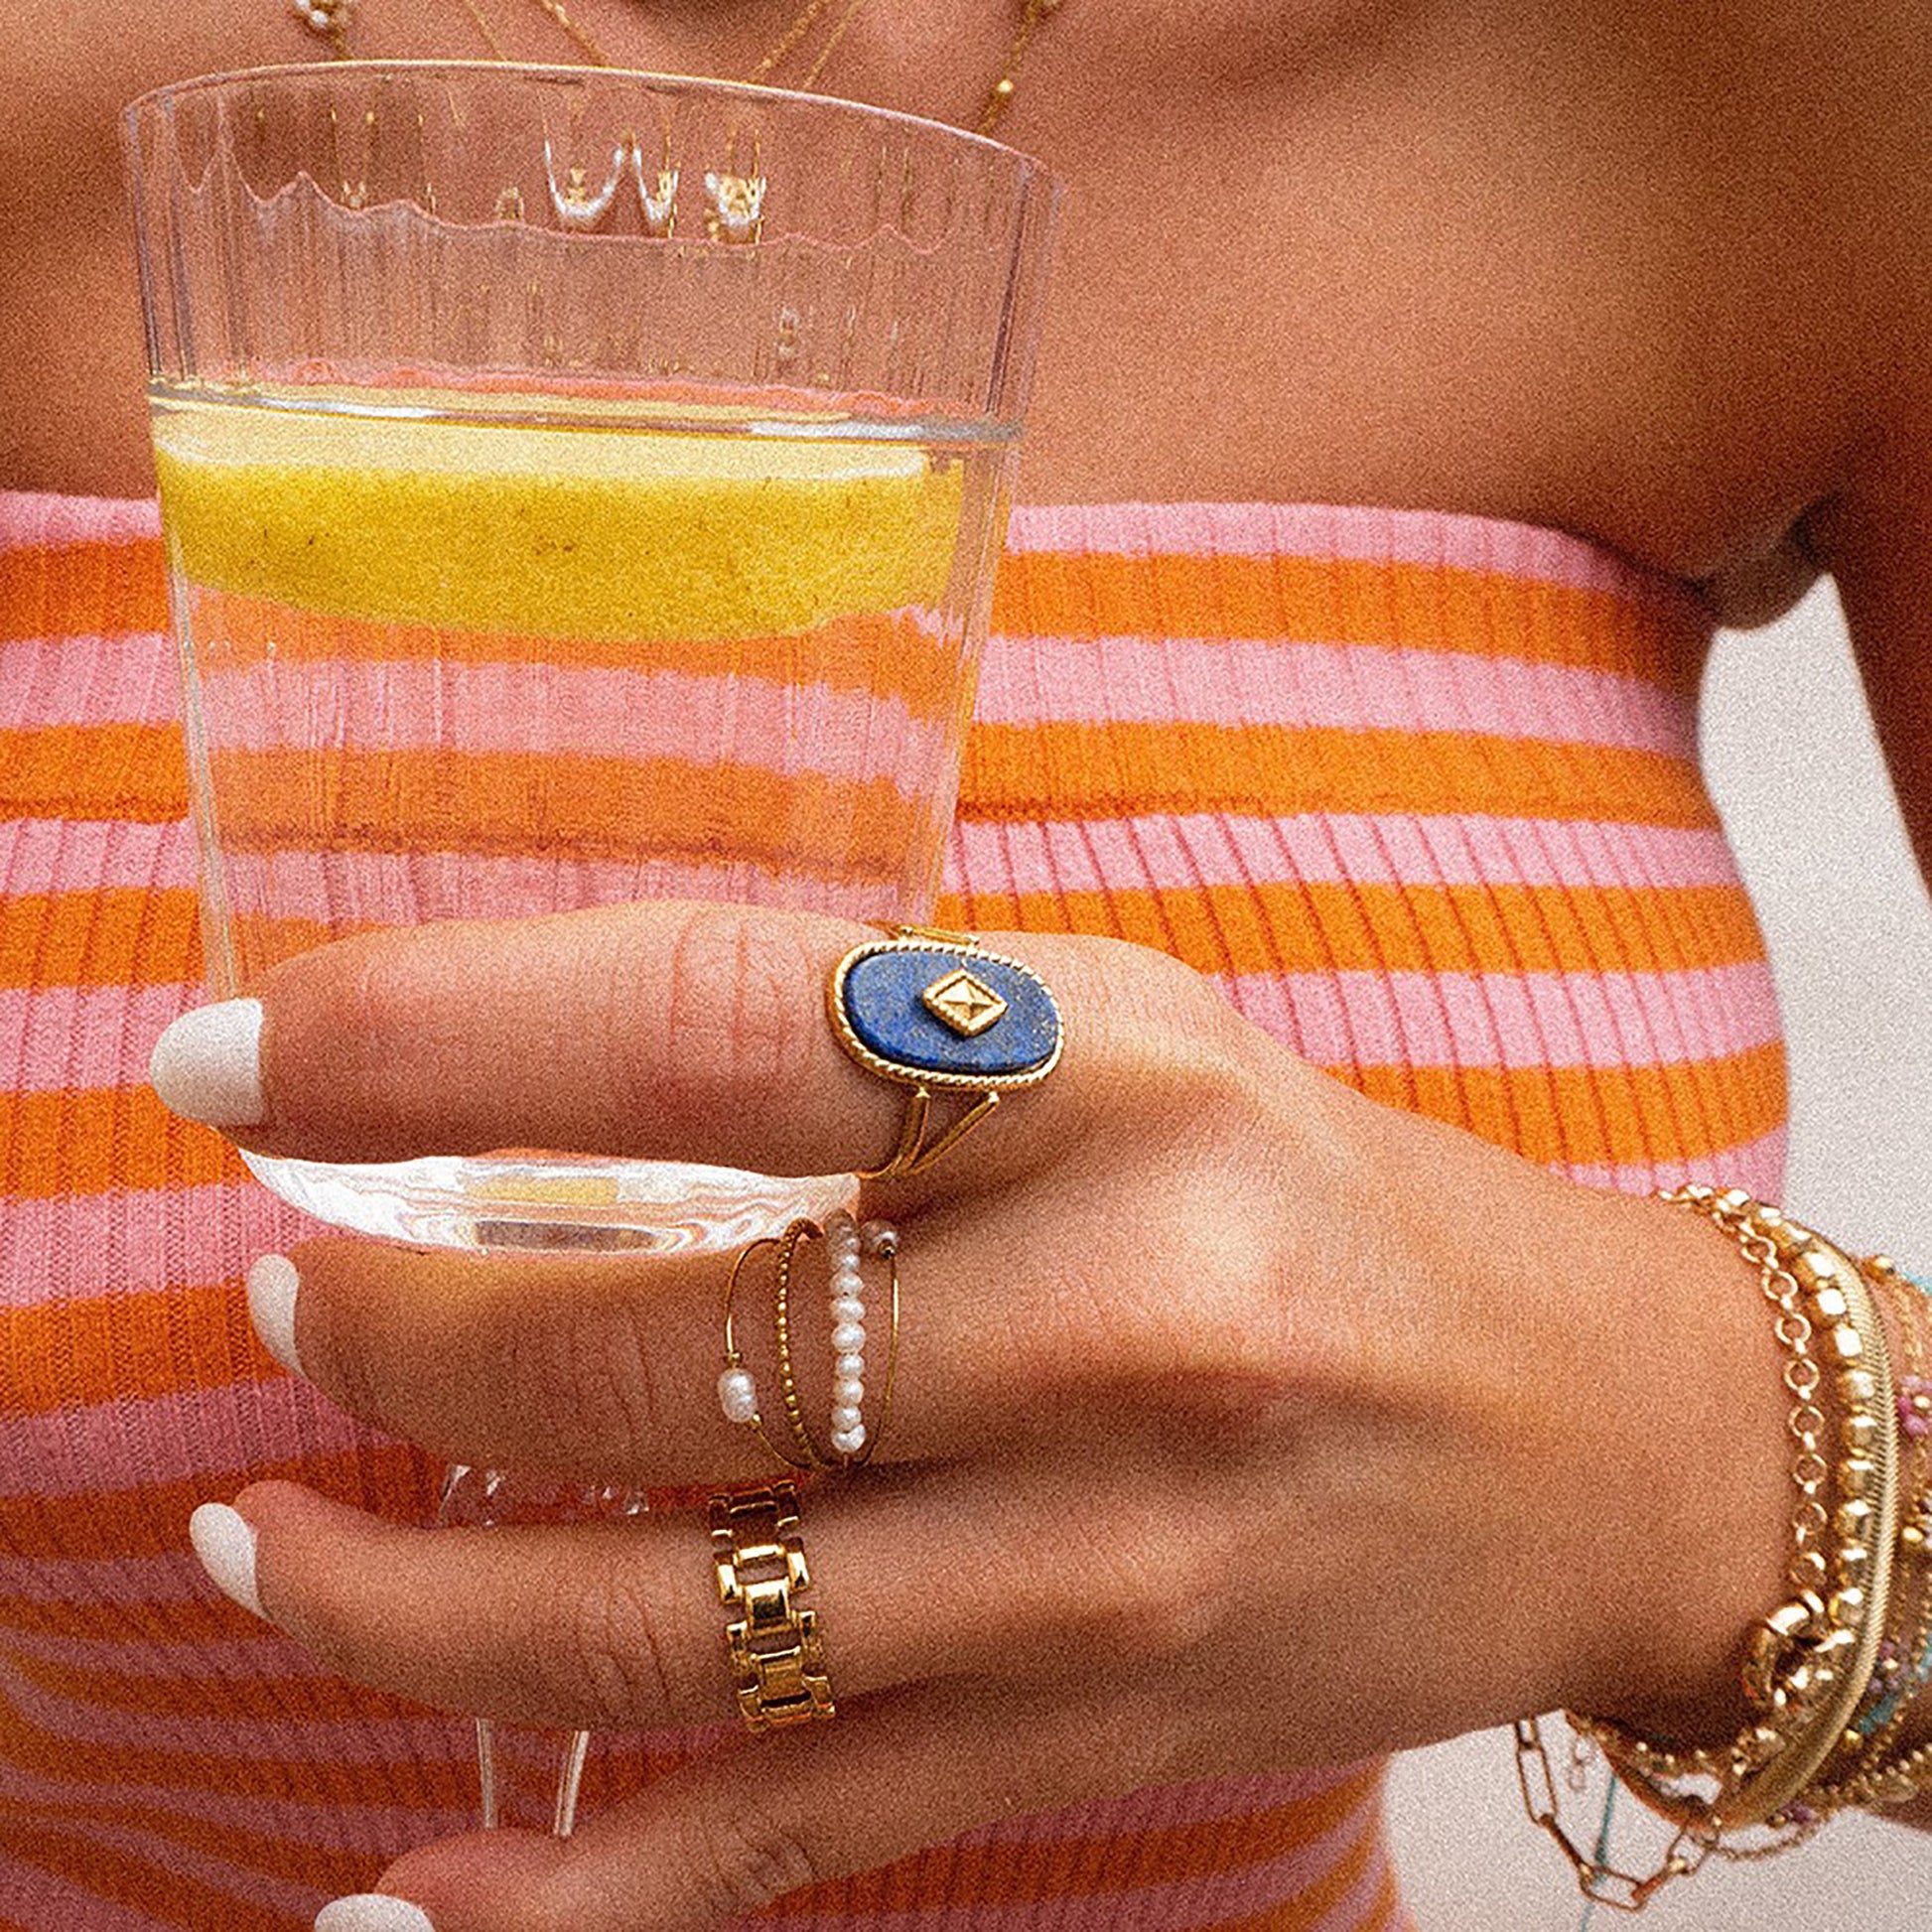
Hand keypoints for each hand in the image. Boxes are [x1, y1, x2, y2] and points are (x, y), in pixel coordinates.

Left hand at [160, 901, 1789, 1929]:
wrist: (1586, 1435)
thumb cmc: (1320, 1190)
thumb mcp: (1121, 1032)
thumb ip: (860, 1050)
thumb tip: (542, 1077)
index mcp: (1104, 1084)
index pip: (710, 1033)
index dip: (439, 1036)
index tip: (248, 1055)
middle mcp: (1101, 1327)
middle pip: (647, 1359)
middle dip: (389, 1332)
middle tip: (287, 1296)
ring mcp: (1087, 1573)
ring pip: (661, 1625)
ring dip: (397, 1597)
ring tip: (256, 1537)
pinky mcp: (1079, 1746)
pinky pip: (774, 1843)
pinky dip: (559, 1894)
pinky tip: (393, 1903)